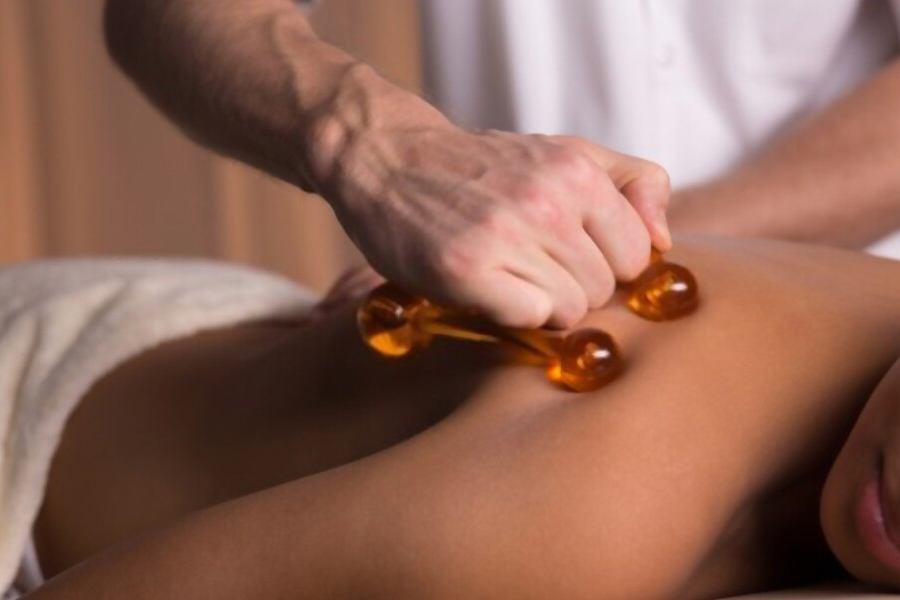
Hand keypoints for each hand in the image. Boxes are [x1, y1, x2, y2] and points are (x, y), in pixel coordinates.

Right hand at [309, 89, 669, 328]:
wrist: (389, 158)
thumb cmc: (481, 167)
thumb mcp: (564, 151)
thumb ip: (631, 182)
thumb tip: (665, 240)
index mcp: (578, 173)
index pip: (636, 257)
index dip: (604, 265)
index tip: (568, 256)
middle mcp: (548, 202)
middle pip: (603, 289)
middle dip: (572, 286)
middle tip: (530, 265)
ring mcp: (506, 235)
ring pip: (570, 310)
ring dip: (541, 303)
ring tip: (507, 274)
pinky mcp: (467, 269)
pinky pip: (529, 319)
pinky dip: (512, 314)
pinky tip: (489, 289)